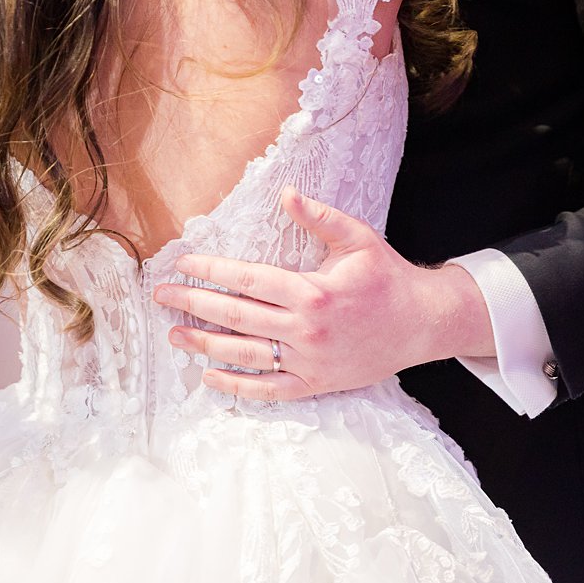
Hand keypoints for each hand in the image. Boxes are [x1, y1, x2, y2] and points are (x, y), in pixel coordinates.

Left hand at [151, 188, 495, 400]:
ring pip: (245, 354)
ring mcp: (309, 361)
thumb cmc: (387, 278)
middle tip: (161, 298)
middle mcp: (306, 329)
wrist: (422, 324)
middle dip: (193, 305)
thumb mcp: (358, 239)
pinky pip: (268, 389)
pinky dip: (236, 387)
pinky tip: (209, 378)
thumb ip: (320, 217)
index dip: (210, 272)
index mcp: (312, 291)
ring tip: (175, 335)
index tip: (182, 266)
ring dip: (205, 345)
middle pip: (235, 316)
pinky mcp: (315, 385)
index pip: (247, 280)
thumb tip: (285, 193)